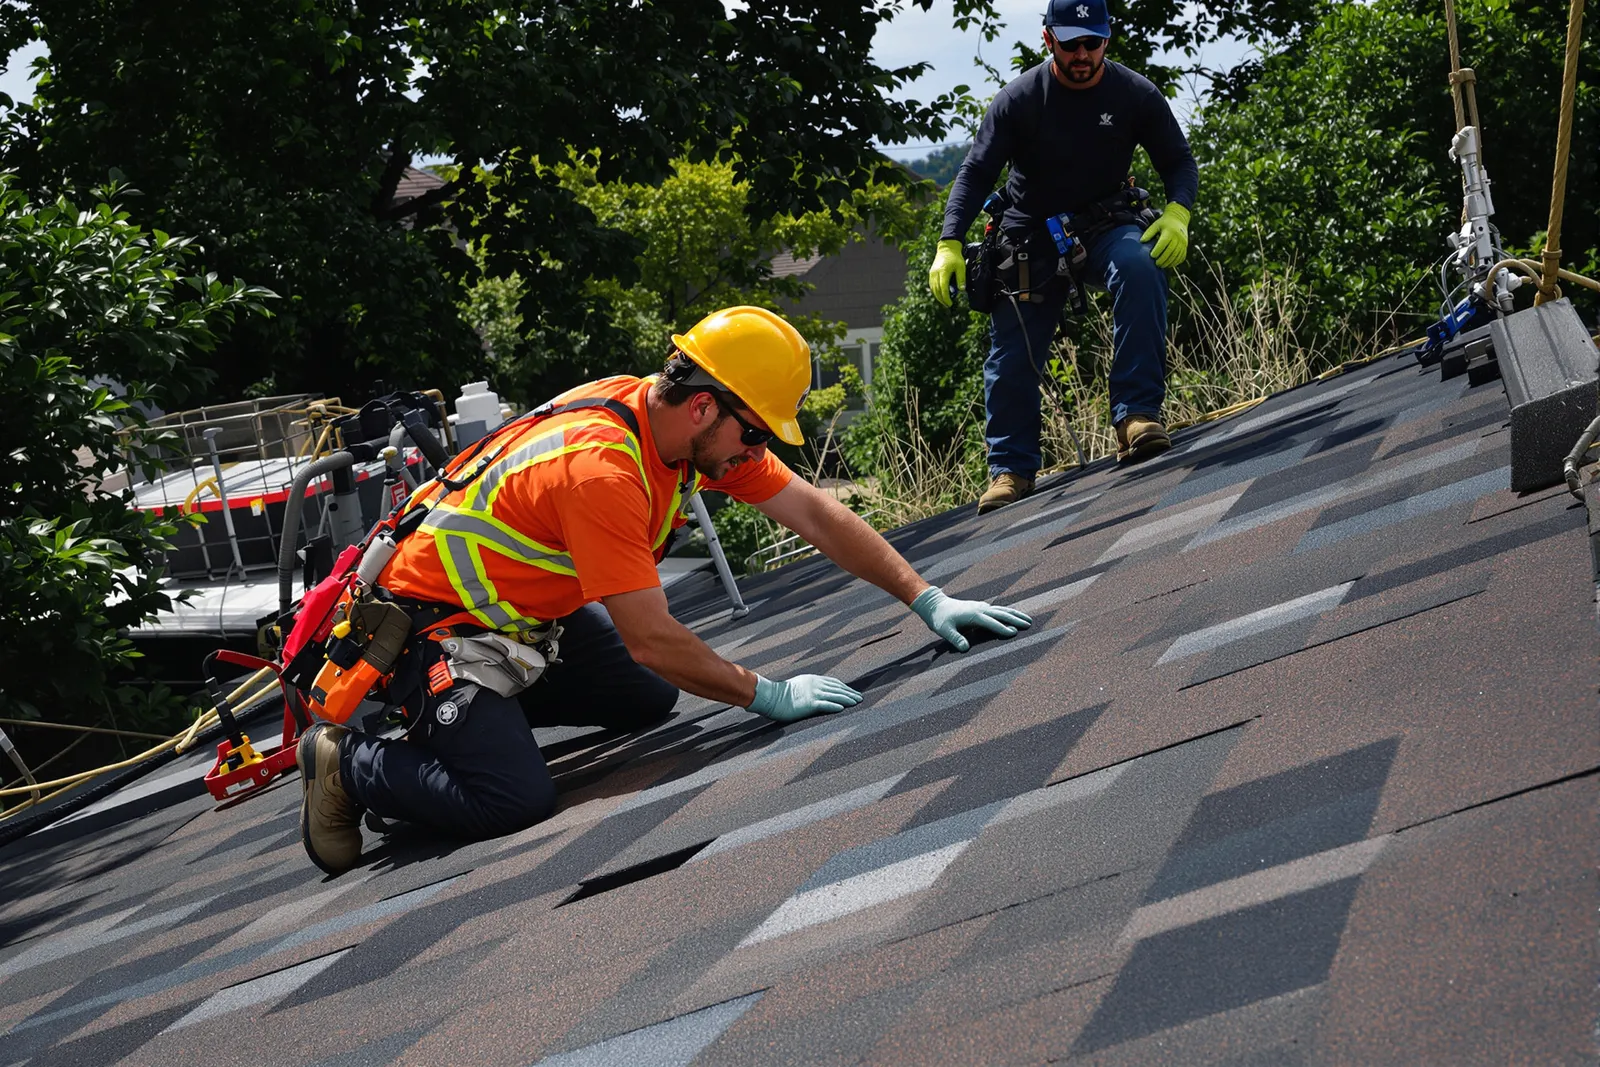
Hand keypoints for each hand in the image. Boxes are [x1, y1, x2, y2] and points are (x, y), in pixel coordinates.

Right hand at [748, 674, 863, 722]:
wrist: (769, 696)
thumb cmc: (779, 694)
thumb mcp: (796, 686)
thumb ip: (806, 687)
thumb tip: (812, 692)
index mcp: (812, 679)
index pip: (833, 682)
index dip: (844, 687)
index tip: (852, 691)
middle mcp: (815, 684)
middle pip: (837, 688)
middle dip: (850, 693)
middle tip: (860, 698)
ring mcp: (812, 694)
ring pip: (835, 696)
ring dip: (847, 699)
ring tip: (857, 703)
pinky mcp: (809, 704)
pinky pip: (826, 705)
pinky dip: (835, 706)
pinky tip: (843, 709)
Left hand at [910, 586, 1033, 652]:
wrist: (936, 604)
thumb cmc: (940, 619)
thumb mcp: (945, 630)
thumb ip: (955, 639)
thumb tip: (965, 649)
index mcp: (973, 615)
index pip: (991, 623)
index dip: (1002, 628)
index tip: (1014, 633)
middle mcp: (980, 609)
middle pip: (1001, 614)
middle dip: (1015, 619)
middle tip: (1028, 625)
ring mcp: (981, 607)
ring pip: (1002, 610)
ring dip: (1015, 614)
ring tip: (1028, 620)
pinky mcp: (980, 607)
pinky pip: (998, 610)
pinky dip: (1008, 612)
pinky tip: (1014, 616)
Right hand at [928, 239, 966, 306]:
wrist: (947, 247)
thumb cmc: (955, 257)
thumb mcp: (961, 267)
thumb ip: (961, 279)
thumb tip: (962, 290)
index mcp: (943, 272)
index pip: (943, 289)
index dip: (946, 298)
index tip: (950, 303)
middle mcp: (935, 273)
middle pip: (937, 291)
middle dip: (942, 299)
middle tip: (948, 304)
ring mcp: (932, 273)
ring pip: (933, 289)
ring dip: (938, 296)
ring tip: (944, 301)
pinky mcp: (931, 273)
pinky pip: (932, 285)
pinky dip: (935, 291)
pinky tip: (940, 294)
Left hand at [1140, 202, 1189, 269]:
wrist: (1179, 219)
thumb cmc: (1164, 223)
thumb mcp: (1156, 225)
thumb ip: (1149, 233)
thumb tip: (1141, 241)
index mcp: (1169, 231)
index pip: (1163, 243)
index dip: (1158, 250)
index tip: (1152, 256)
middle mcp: (1178, 237)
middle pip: (1170, 251)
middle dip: (1163, 259)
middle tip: (1156, 264)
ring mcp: (1183, 242)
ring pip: (1176, 255)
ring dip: (1169, 262)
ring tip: (1162, 266)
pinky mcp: (1185, 246)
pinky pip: (1182, 256)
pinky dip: (1176, 262)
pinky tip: (1169, 265)